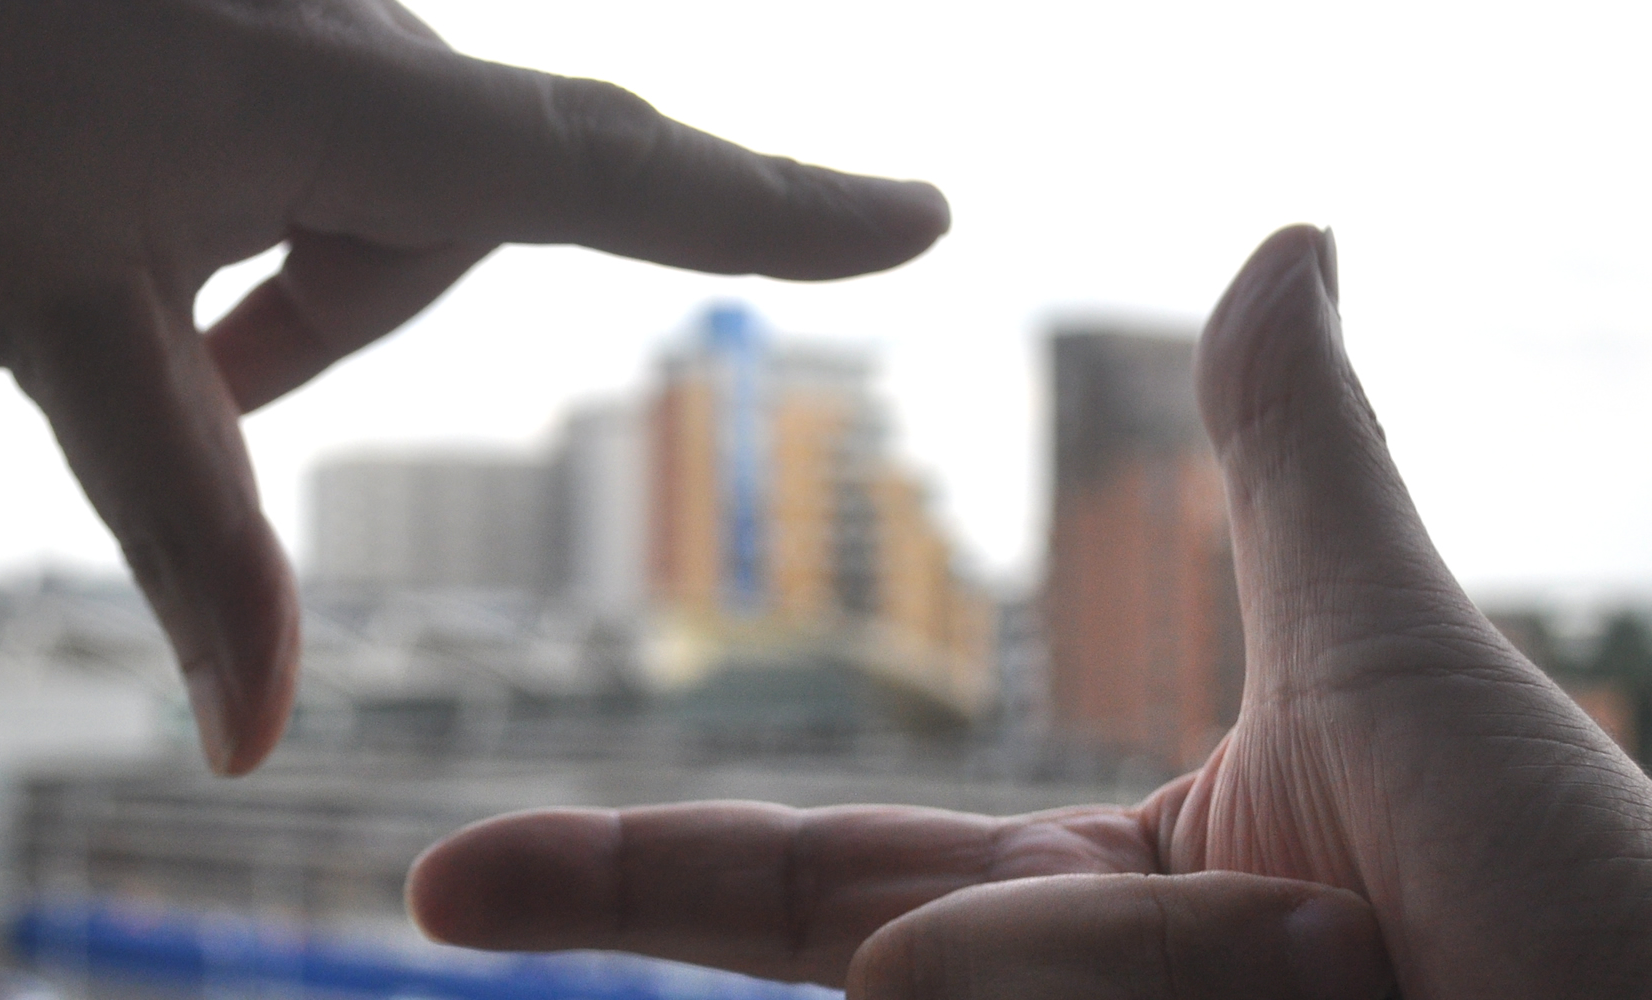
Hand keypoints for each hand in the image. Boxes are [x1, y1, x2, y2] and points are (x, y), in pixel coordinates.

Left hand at [0, 0, 947, 773]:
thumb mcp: (54, 336)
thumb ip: (191, 524)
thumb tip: (260, 735)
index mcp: (346, 92)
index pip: (618, 173)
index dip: (781, 210)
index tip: (925, 217)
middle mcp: (344, 19)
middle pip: (439, 216)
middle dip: (321, 321)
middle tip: (165, 374)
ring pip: (345, 168)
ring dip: (259, 261)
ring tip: (88, 273)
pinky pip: (278, 100)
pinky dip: (216, 186)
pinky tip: (80, 182)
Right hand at [407, 226, 1651, 998]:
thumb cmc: (1587, 906)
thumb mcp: (1400, 668)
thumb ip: (1290, 462)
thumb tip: (1285, 238)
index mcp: (1074, 918)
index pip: (795, 890)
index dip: (605, 880)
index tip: (436, 880)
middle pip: (908, 963)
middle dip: (1098, 957)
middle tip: (1341, 953)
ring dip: (1200, 981)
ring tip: (1370, 982)